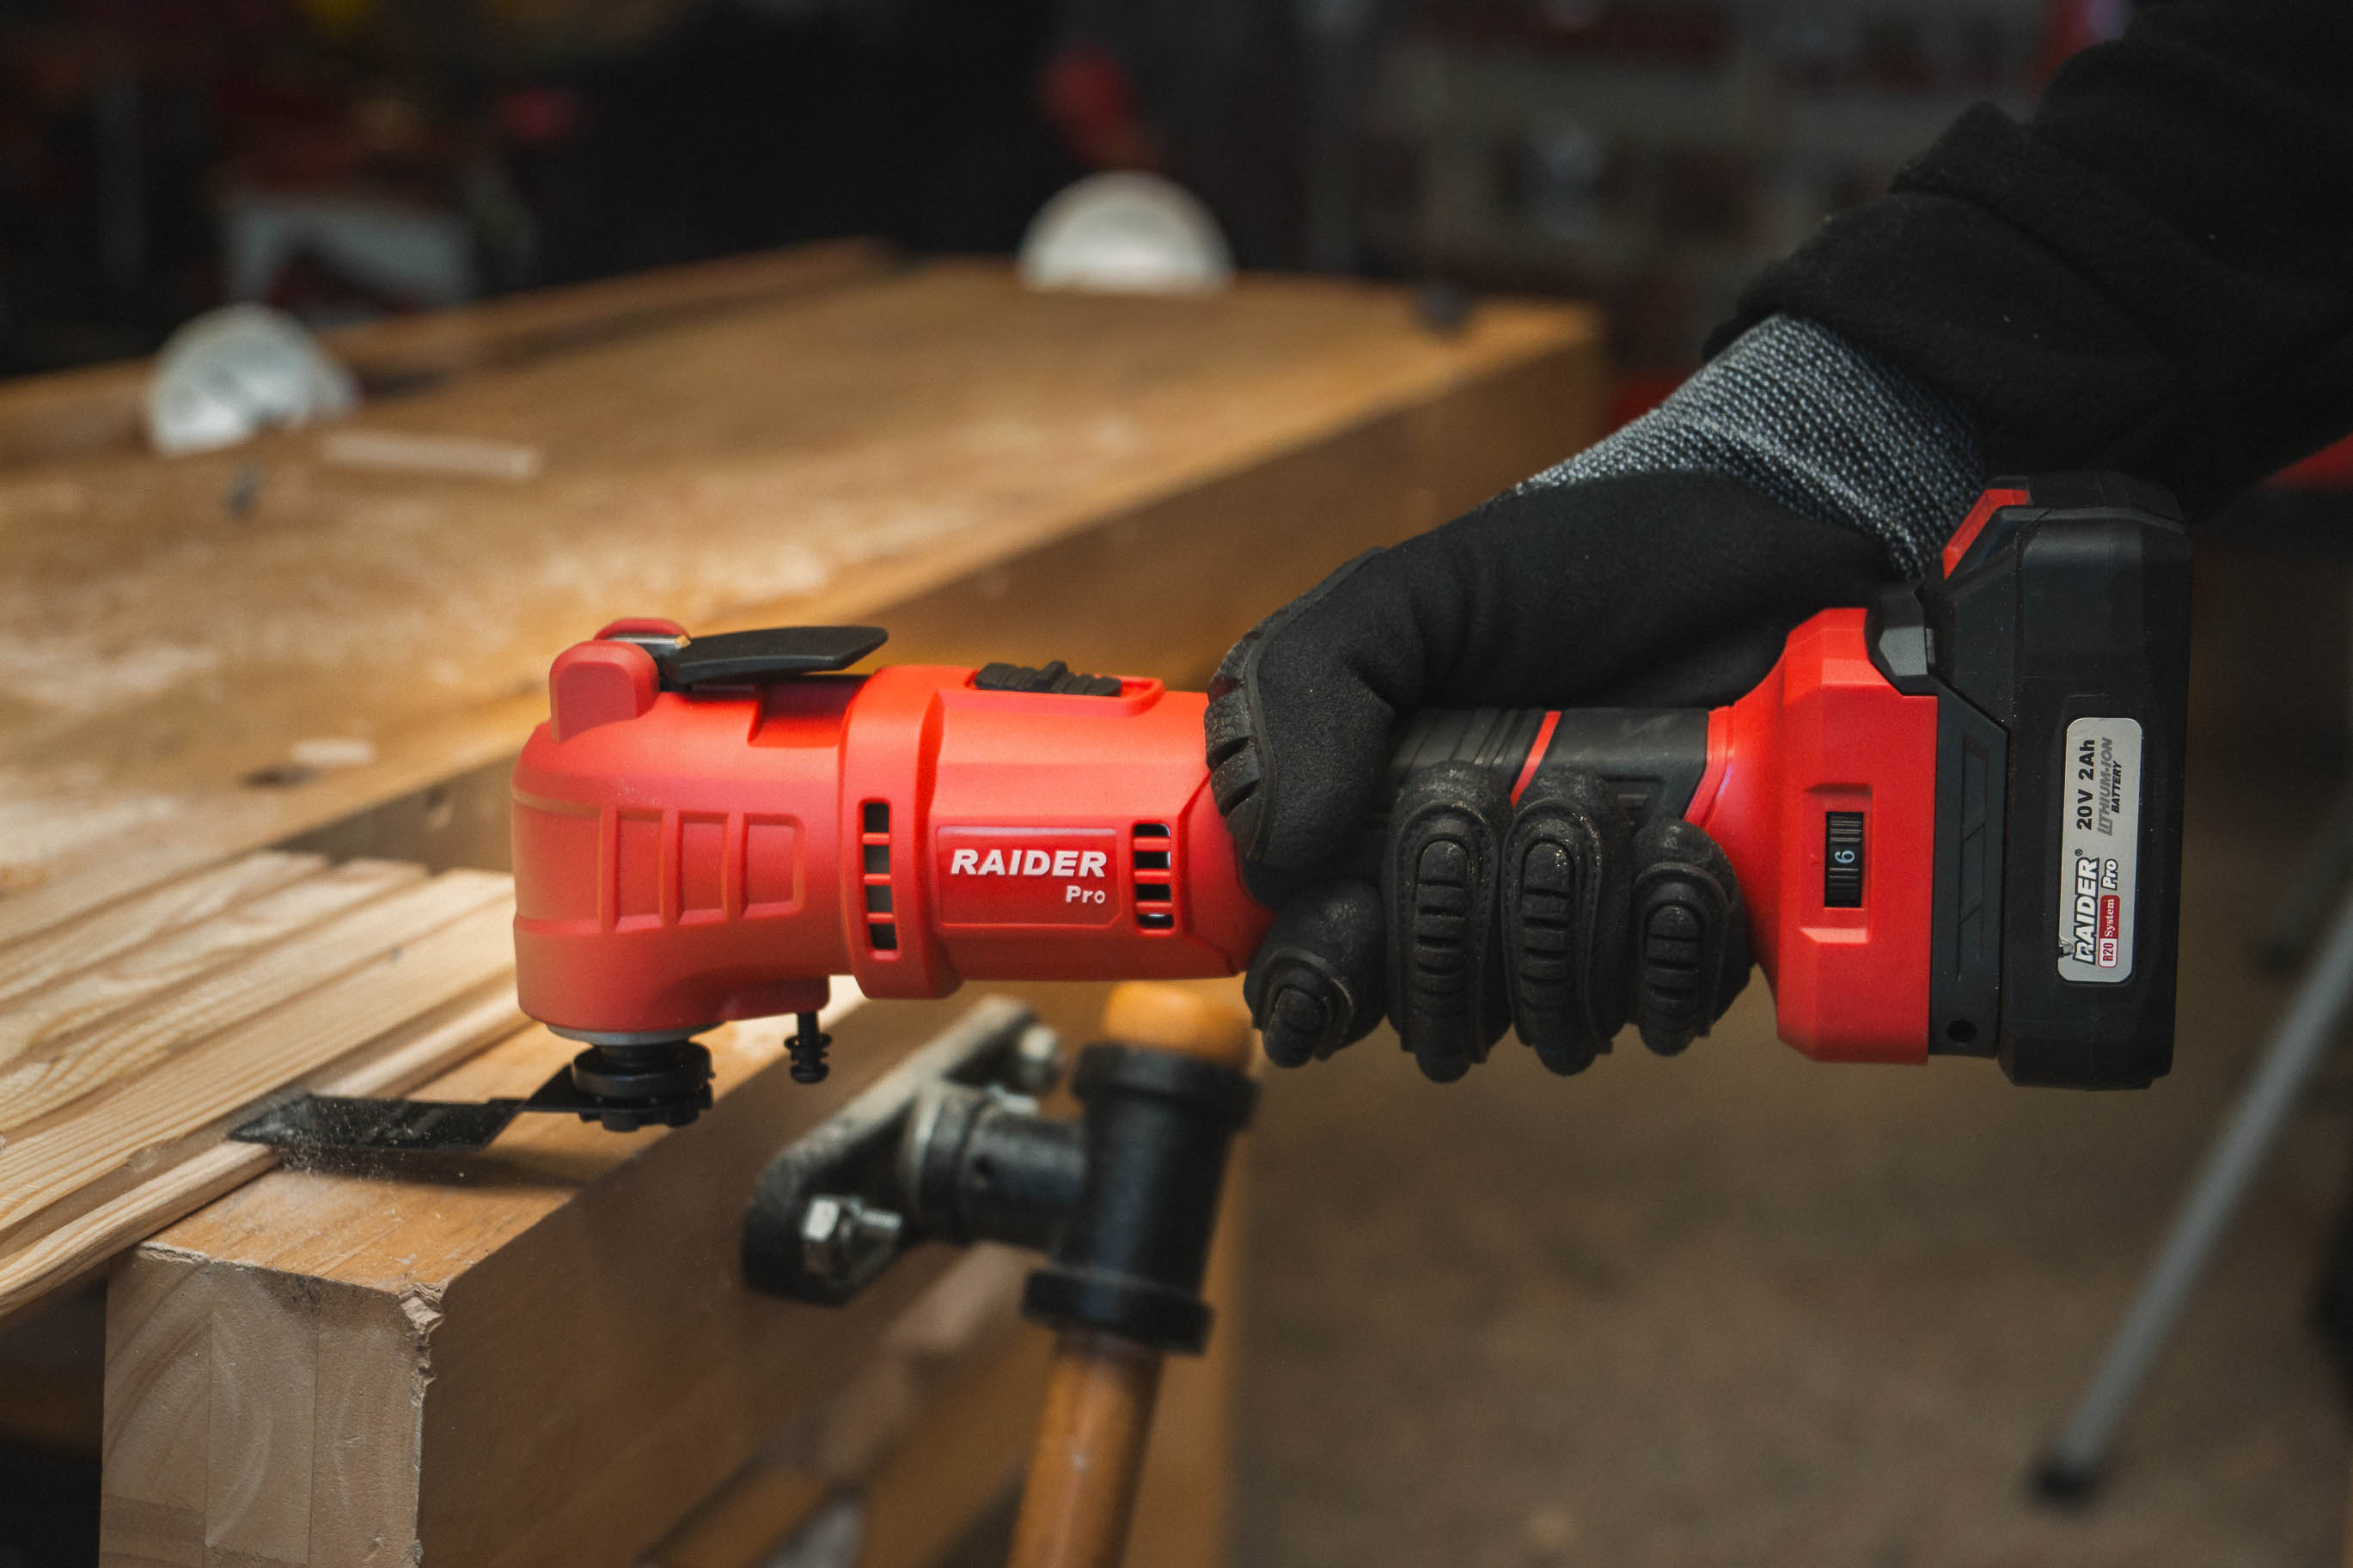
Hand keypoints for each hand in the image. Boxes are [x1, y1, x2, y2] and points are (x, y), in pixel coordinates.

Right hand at [1204, 469, 1896, 1080]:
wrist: (1747, 539)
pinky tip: (1683, 851)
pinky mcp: (1682, 939)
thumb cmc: (1568, 568)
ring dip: (1577, 908)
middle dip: (1466, 904)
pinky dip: (1674, 936)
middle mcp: (1469, 902)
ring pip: (1547, 1018)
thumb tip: (1273, 843)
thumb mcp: (1410, 595)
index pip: (1312, 976)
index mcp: (1368, 835)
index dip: (1323, 973)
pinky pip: (1665, 1008)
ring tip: (1610, 798)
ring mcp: (1578, 930)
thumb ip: (1310, 687)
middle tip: (1495, 793)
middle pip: (1431, 1013)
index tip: (1352, 914)